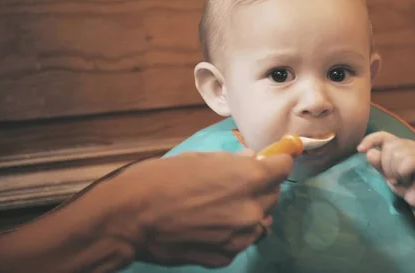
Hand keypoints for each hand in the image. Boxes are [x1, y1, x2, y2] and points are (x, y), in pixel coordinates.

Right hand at [107, 150, 291, 266]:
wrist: (130, 217)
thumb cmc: (161, 178)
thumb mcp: (200, 158)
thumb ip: (233, 162)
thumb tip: (252, 160)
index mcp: (248, 179)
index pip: (283, 167)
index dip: (278, 162)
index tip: (272, 160)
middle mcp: (251, 210)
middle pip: (274, 195)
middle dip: (261, 187)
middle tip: (237, 184)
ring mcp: (240, 237)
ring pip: (261, 222)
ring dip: (250, 213)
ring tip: (222, 209)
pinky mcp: (225, 257)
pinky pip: (240, 241)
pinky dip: (232, 234)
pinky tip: (209, 227)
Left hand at [357, 131, 414, 211]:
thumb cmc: (407, 185)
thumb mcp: (388, 174)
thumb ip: (379, 163)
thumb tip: (369, 152)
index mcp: (402, 145)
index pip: (383, 135)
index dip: (370, 140)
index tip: (359, 150)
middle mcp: (412, 145)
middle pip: (389, 147)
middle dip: (386, 166)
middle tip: (395, 178)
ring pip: (397, 154)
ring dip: (395, 172)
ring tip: (402, 180)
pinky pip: (406, 163)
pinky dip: (403, 174)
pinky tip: (409, 181)